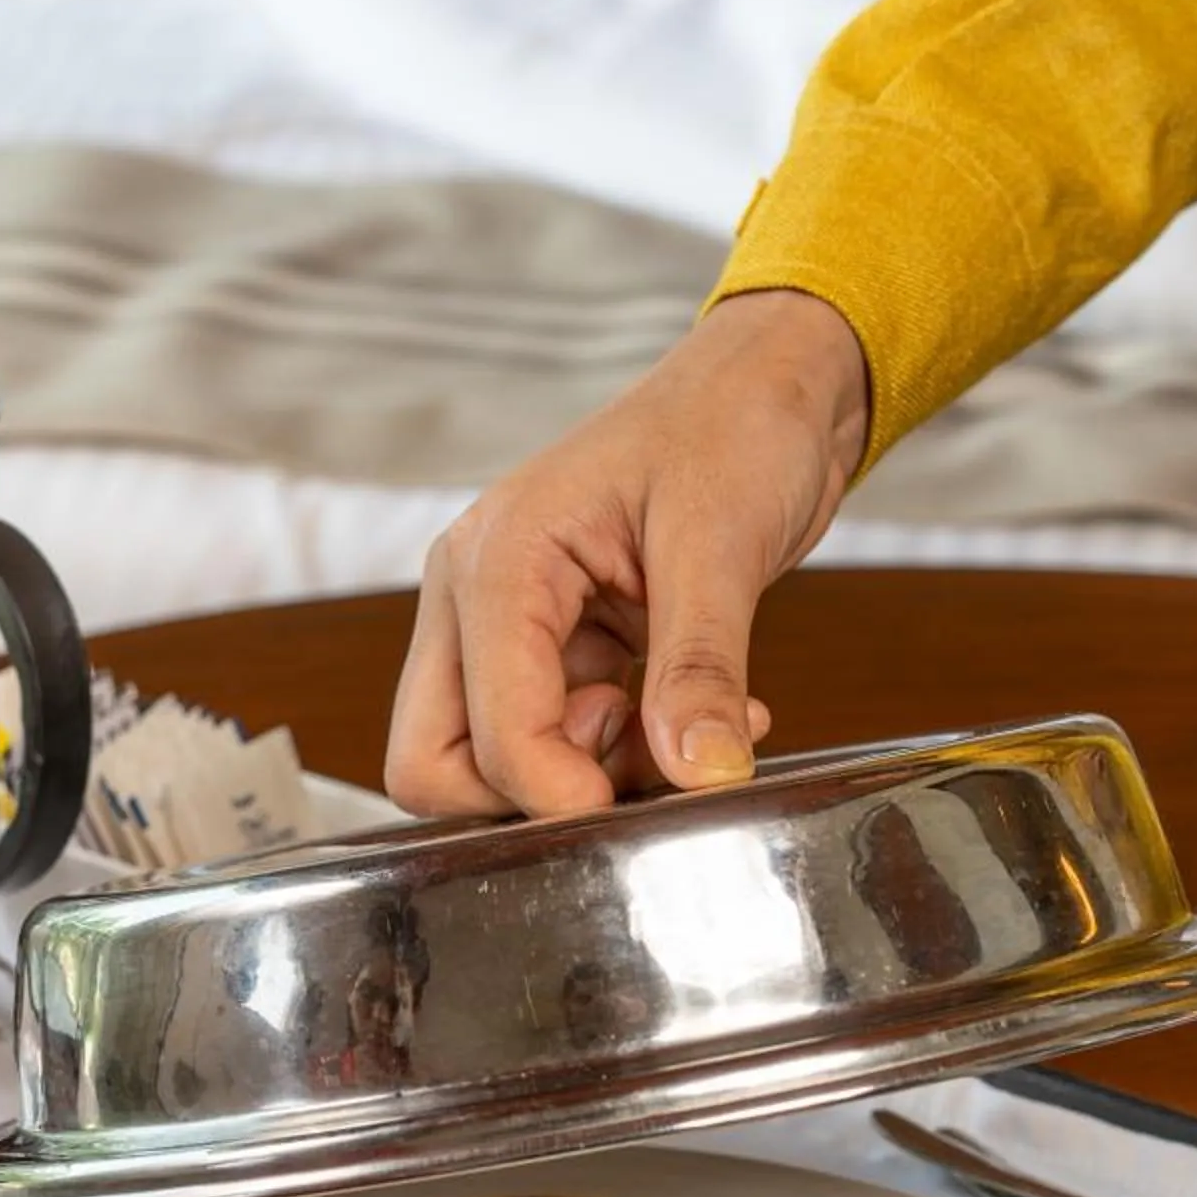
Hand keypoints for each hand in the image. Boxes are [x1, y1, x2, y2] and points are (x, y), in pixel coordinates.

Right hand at [385, 290, 871, 817]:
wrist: (763, 387)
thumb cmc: (733, 426)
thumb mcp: (722, 544)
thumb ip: (701, 666)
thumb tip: (701, 772)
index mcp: (496, 559)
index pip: (486, 727)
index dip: (557, 792)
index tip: (642, 810)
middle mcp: (475, 595)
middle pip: (432, 761)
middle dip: (531, 795)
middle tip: (635, 765)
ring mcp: (503, 623)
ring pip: (485, 761)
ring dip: (580, 777)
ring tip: (679, 732)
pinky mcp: (549, 644)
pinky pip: (548, 738)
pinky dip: (616, 755)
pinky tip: (691, 719)